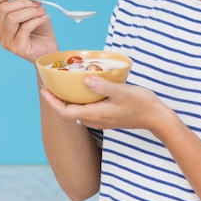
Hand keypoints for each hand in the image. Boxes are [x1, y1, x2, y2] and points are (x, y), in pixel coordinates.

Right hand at [0, 0, 58, 62]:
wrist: (50, 49)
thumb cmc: (39, 30)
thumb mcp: (30, 8)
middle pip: (4, 8)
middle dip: (24, 3)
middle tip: (38, 4)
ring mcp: (5, 41)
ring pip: (13, 18)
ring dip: (31, 12)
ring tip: (42, 12)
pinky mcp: (16, 48)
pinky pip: (24, 28)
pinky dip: (36, 20)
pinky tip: (44, 19)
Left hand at [40, 75, 168, 133]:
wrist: (156, 118)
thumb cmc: (141, 104)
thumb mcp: (123, 91)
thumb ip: (103, 86)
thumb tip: (84, 80)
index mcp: (95, 114)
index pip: (65, 112)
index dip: (52, 102)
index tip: (44, 89)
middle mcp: (95, 120)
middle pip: (68, 113)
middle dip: (57, 101)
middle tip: (51, 85)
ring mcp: (102, 120)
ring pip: (77, 113)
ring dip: (68, 101)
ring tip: (64, 86)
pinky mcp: (107, 118)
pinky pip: (87, 111)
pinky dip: (80, 102)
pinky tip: (85, 90)